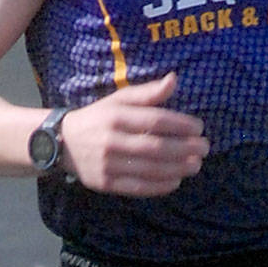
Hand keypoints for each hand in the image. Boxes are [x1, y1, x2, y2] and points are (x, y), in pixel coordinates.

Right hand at [60, 73, 208, 194]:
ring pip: (149, 168)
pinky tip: (176, 181)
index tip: (199, 128)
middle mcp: (111, 140)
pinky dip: (160, 185)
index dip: (180, 125)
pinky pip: (138, 187)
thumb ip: (147, 93)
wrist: (62, 143)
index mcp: (116, 116)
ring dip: (178, 168)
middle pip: (155, 146)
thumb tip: (174, 79)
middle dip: (185, 148)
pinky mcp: (105, 183)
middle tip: (205, 148)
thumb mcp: (118, 100)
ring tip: (196, 165)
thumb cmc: (98, 119)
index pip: (154, 121)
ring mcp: (107, 164)